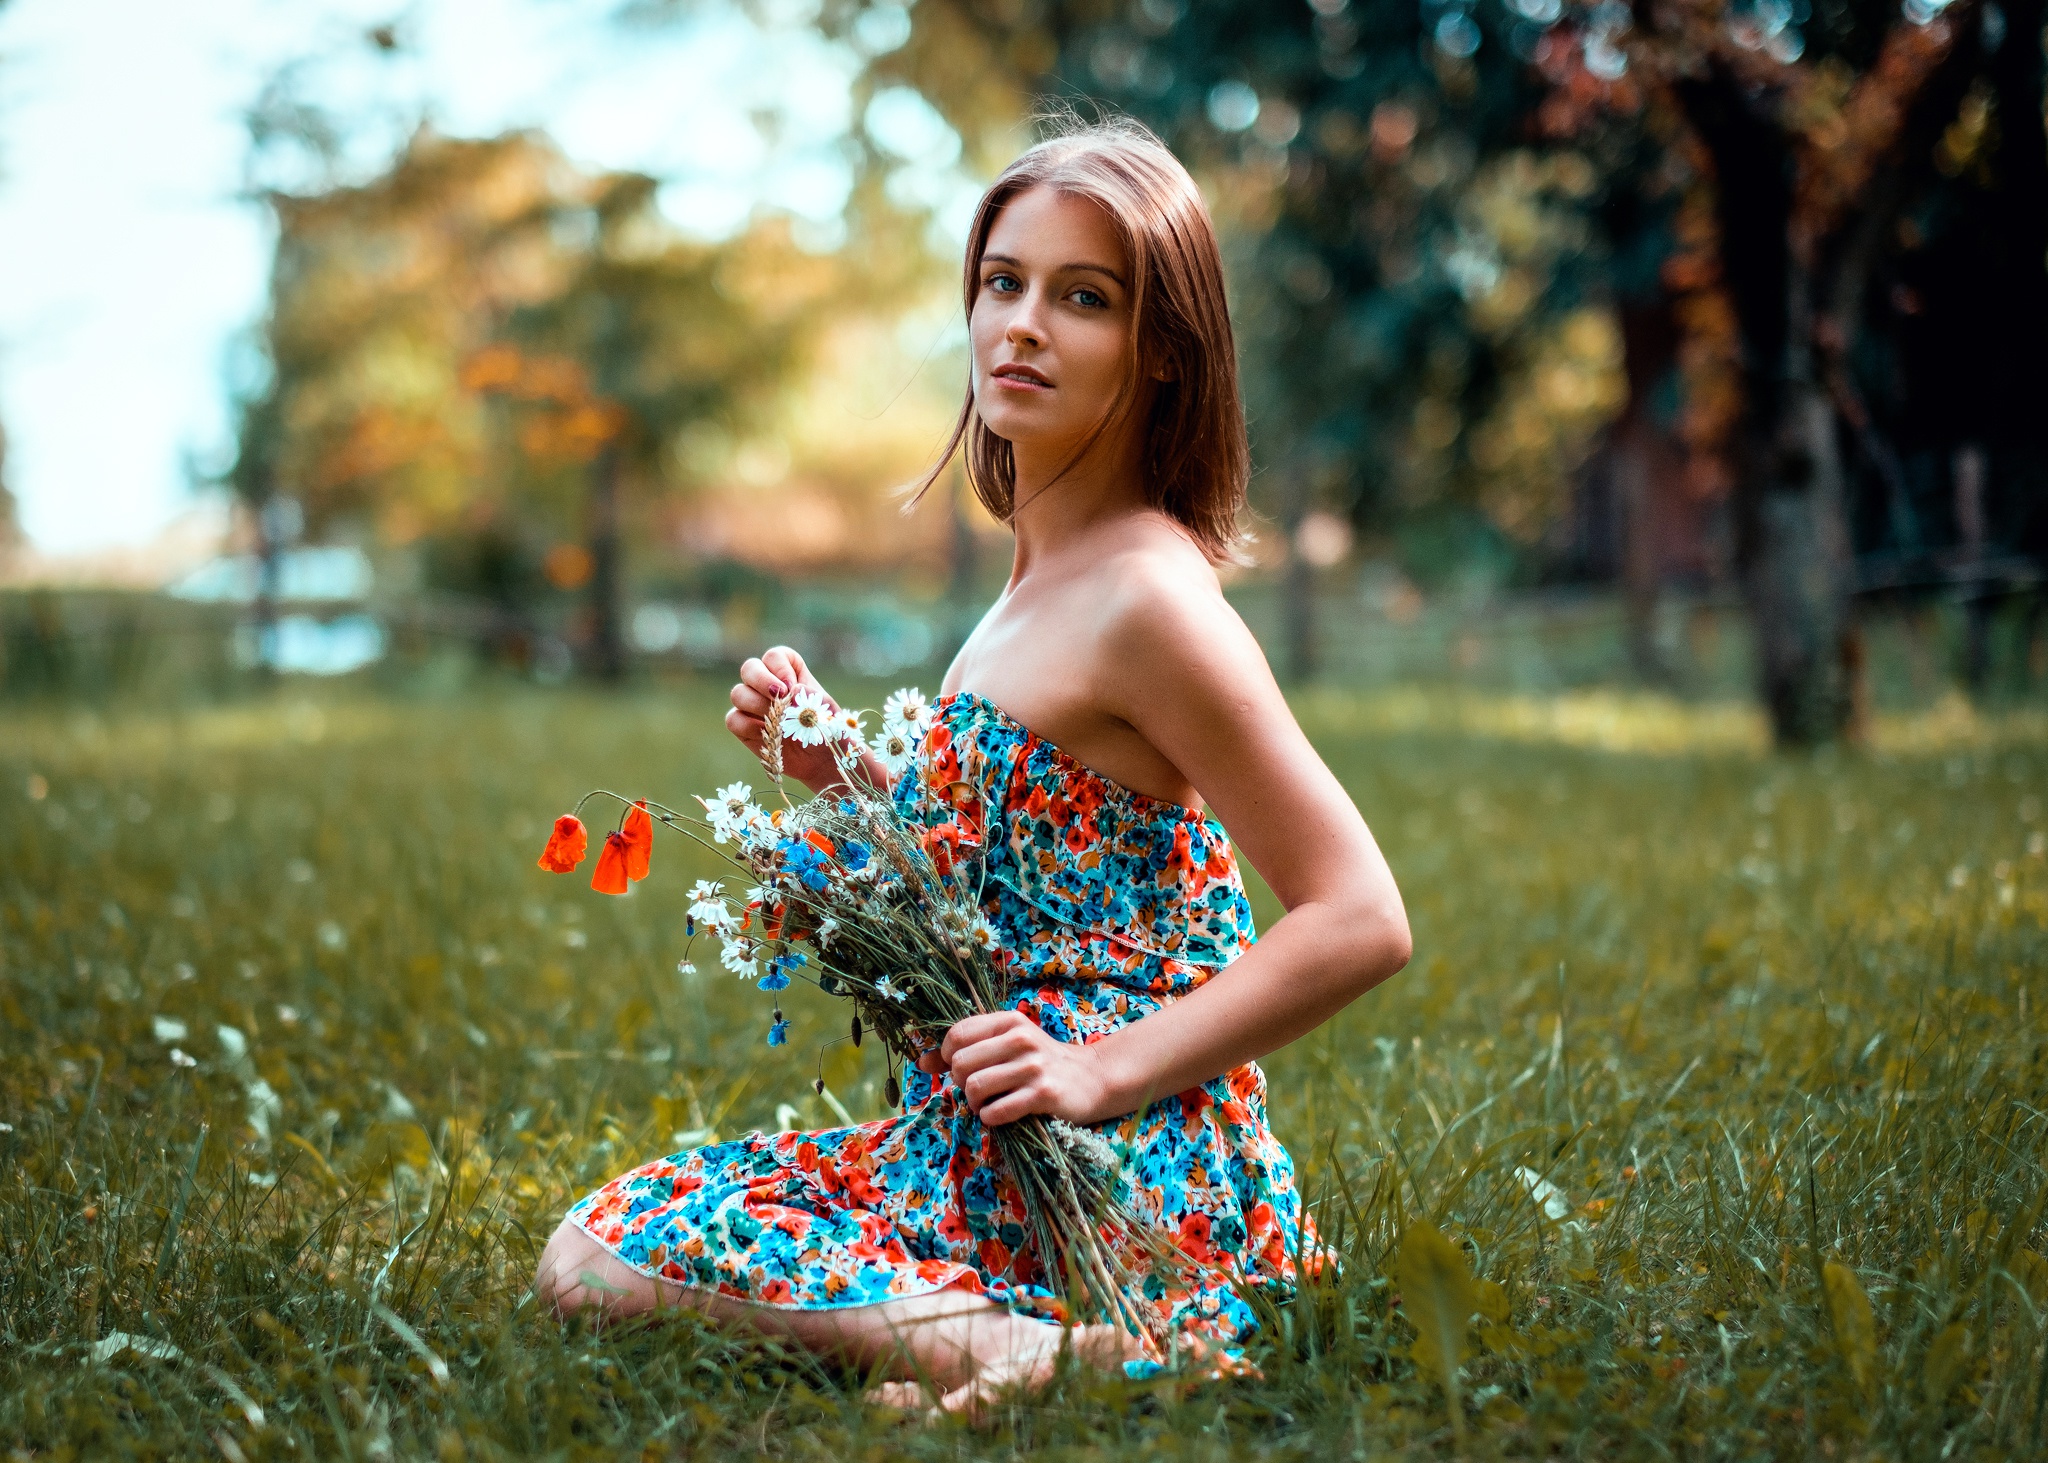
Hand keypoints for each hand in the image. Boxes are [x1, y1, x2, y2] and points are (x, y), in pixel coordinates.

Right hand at [726, 646, 858, 792]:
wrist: (823, 763)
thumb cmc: (829, 732)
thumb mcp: (827, 712)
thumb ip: (812, 698)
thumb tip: (793, 690)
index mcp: (791, 673)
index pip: (775, 656)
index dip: (779, 667)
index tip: (791, 686)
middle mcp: (768, 685)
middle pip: (749, 668)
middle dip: (761, 680)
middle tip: (778, 696)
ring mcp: (753, 706)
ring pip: (738, 693)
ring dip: (756, 704)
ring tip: (777, 721)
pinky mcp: (744, 728)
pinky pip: (733, 720)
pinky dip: (747, 726)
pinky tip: (767, 735)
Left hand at [916, 1010, 1122, 1126]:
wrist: (1092, 1079)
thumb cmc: (1040, 1063)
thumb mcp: (1007, 1045)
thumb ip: (966, 1049)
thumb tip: (921, 1063)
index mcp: (1009, 1022)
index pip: (957, 1035)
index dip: (948, 1057)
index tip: (962, 1069)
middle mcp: (1020, 1039)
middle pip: (960, 1064)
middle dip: (961, 1084)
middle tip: (978, 1090)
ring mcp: (1033, 1067)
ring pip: (975, 1088)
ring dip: (975, 1104)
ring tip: (988, 1104)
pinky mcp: (1043, 1095)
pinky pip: (996, 1111)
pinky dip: (990, 1118)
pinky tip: (1001, 1115)